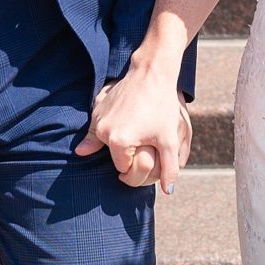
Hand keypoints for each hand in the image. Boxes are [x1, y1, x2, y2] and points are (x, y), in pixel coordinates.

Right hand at [76, 71, 188, 192]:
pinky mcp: (96, 105)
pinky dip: (108, 124)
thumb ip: (169, 169)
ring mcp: (97, 117)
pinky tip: (123, 116)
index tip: (147, 150)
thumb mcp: (169, 140)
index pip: (123, 168)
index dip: (136, 163)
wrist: (152, 73)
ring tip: (136, 124)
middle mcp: (103, 131)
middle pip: (112, 156)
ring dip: (117, 139)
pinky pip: (99, 124)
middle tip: (144, 135)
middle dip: (127, 152)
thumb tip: (168, 191)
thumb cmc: (162, 107)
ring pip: (104, 141)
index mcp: (119, 142)